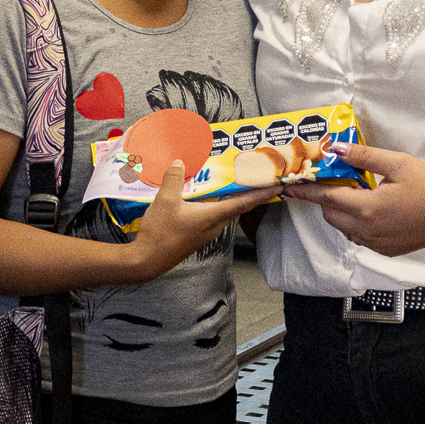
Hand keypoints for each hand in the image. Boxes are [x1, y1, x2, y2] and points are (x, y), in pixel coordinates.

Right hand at [130, 160, 275, 282]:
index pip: (243, 203)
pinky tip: (206, 197)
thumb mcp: (165, 200)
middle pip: (237, 207)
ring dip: (231, 199)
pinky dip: (216, 205)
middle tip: (256, 177)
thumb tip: (180, 162)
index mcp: (212, 217)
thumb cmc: (160, 233)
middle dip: (248, 192)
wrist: (147, 261)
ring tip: (233, 183)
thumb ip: (174, 179)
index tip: (277, 186)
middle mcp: (214, 226)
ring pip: (224, 212)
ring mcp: (205, 233)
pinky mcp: (196, 236)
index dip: (261, 193)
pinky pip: (212, 217)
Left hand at [279, 141, 424, 257]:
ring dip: (343, 212)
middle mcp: (367, 230)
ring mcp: (375, 243)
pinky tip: (375, 210)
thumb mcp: (397, 164)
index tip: (290, 187)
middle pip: (331, 215)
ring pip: (344, 227)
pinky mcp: (385, 250)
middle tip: (338, 182)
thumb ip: (364, 157)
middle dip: (328, 199)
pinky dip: (358, 223)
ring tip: (362, 194)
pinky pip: (359, 236)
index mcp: (368, 209)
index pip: (327, 198)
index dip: (306, 192)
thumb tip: (337, 149)